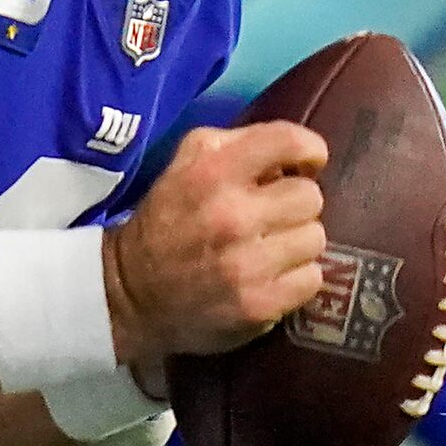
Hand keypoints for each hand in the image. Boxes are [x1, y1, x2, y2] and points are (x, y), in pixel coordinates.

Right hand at [103, 122, 325, 361]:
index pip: (289, 141)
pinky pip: (312, 279)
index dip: (308, 150)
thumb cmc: (165, 222)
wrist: (129, 295)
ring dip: (295, 243)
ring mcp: (247, 264)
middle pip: (311, 197)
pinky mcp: (259, 304)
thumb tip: (293, 158)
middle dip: (293, 205)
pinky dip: (295, 279)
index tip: (303, 165)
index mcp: (211, 172)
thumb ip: (235, 147)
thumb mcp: (183, 165)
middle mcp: (232, 215)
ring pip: (315, 239)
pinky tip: (269, 277)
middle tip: (270, 217)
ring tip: (268, 249)